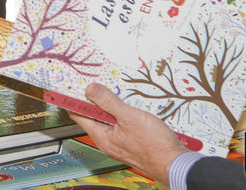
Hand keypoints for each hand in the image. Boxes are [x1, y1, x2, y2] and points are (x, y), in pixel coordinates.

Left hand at [69, 83, 186, 183]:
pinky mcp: (131, 142)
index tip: (70, 86)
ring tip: (110, 90)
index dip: (73, 100)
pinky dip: (119, 113)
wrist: (175, 163)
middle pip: (93, 117)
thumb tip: (90, 89)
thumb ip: (109, 102)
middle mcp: (108, 142)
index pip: (79, 116)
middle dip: (93, 99)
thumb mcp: (129, 117)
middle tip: (93, 82)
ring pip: (108, 120)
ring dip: (108, 106)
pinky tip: (126, 105)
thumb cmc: (154, 145)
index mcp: (103, 137)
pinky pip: (119, 124)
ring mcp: (119, 143)